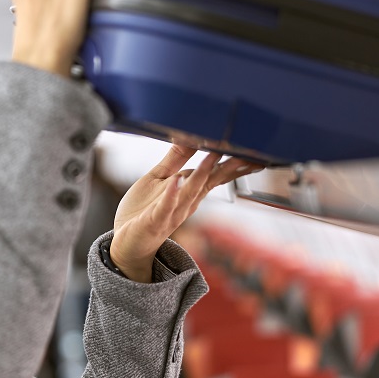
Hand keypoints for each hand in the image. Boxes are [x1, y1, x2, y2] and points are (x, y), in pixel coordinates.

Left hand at [109, 146, 262, 282]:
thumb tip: (191, 135)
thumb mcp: (159, 178)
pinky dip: (171, 194)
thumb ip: (175, 158)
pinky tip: (176, 181)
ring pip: (190, 192)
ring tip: (212, 157)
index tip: (252, 150)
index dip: (233, 163)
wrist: (126, 242)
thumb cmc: (143, 210)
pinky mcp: (155, 221)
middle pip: (210, 183)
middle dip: (228, 169)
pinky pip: (165, 206)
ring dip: (201, 175)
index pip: (215, 174)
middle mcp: (186, 202)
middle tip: (248, 154)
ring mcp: (172, 212)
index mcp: (189, 191)